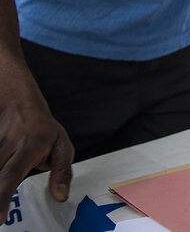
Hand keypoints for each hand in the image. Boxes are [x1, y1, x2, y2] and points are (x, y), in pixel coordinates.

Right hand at [0, 79, 73, 221]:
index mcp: (27, 148)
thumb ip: (62, 173)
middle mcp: (5, 148)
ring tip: (1, 207)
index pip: (10, 177)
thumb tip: (61, 197)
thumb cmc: (42, 129)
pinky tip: (1, 184)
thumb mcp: (61, 146)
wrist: (18, 103)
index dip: (1, 199)